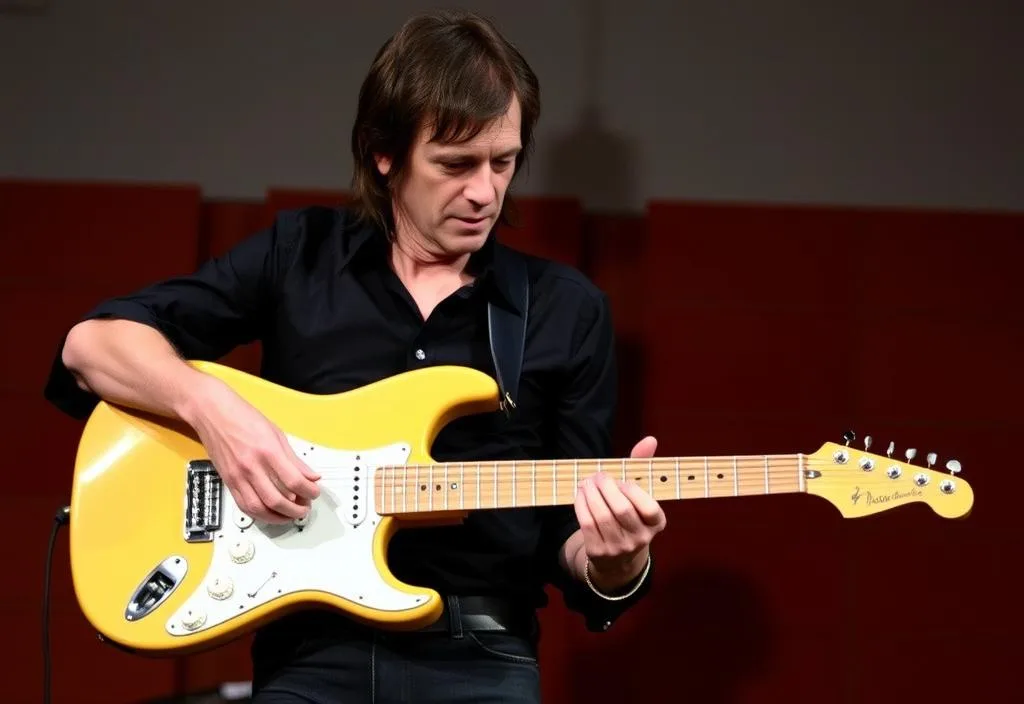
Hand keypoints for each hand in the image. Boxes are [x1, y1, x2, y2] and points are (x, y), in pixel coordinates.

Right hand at [185, 375, 320, 523]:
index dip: (309, 491)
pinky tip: (271, 513)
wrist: (212, 413)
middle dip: (295, 510)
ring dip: (278, 517)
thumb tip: (312, 476)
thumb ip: (294, 459)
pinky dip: (260, 514)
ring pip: (259, 509)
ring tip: (290, 514)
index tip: (314, 492)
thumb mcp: (276, 433)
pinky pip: (244, 506)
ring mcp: (237, 476)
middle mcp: (252, 467)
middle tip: (305, 508)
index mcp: (268, 451)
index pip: (294, 481)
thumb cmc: (244, 417)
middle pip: (277, 500)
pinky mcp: (227, 482)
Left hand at [574, 435, 666, 591]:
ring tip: (586, 482)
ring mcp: (620, 548)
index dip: (633, 490)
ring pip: (602, 517)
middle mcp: (641, 539)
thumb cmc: (629, 514)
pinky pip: (587, 524)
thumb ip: (642, 466)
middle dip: (606, 488)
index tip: (621, 481)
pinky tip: (580, 494)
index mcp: (656, 523)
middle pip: (621, 510)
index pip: (649, 507)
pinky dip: (580, 505)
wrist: (617, 557)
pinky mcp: (599, 552)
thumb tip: (650, 439)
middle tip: (598, 476)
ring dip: (590, 494)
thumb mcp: (639, 493)